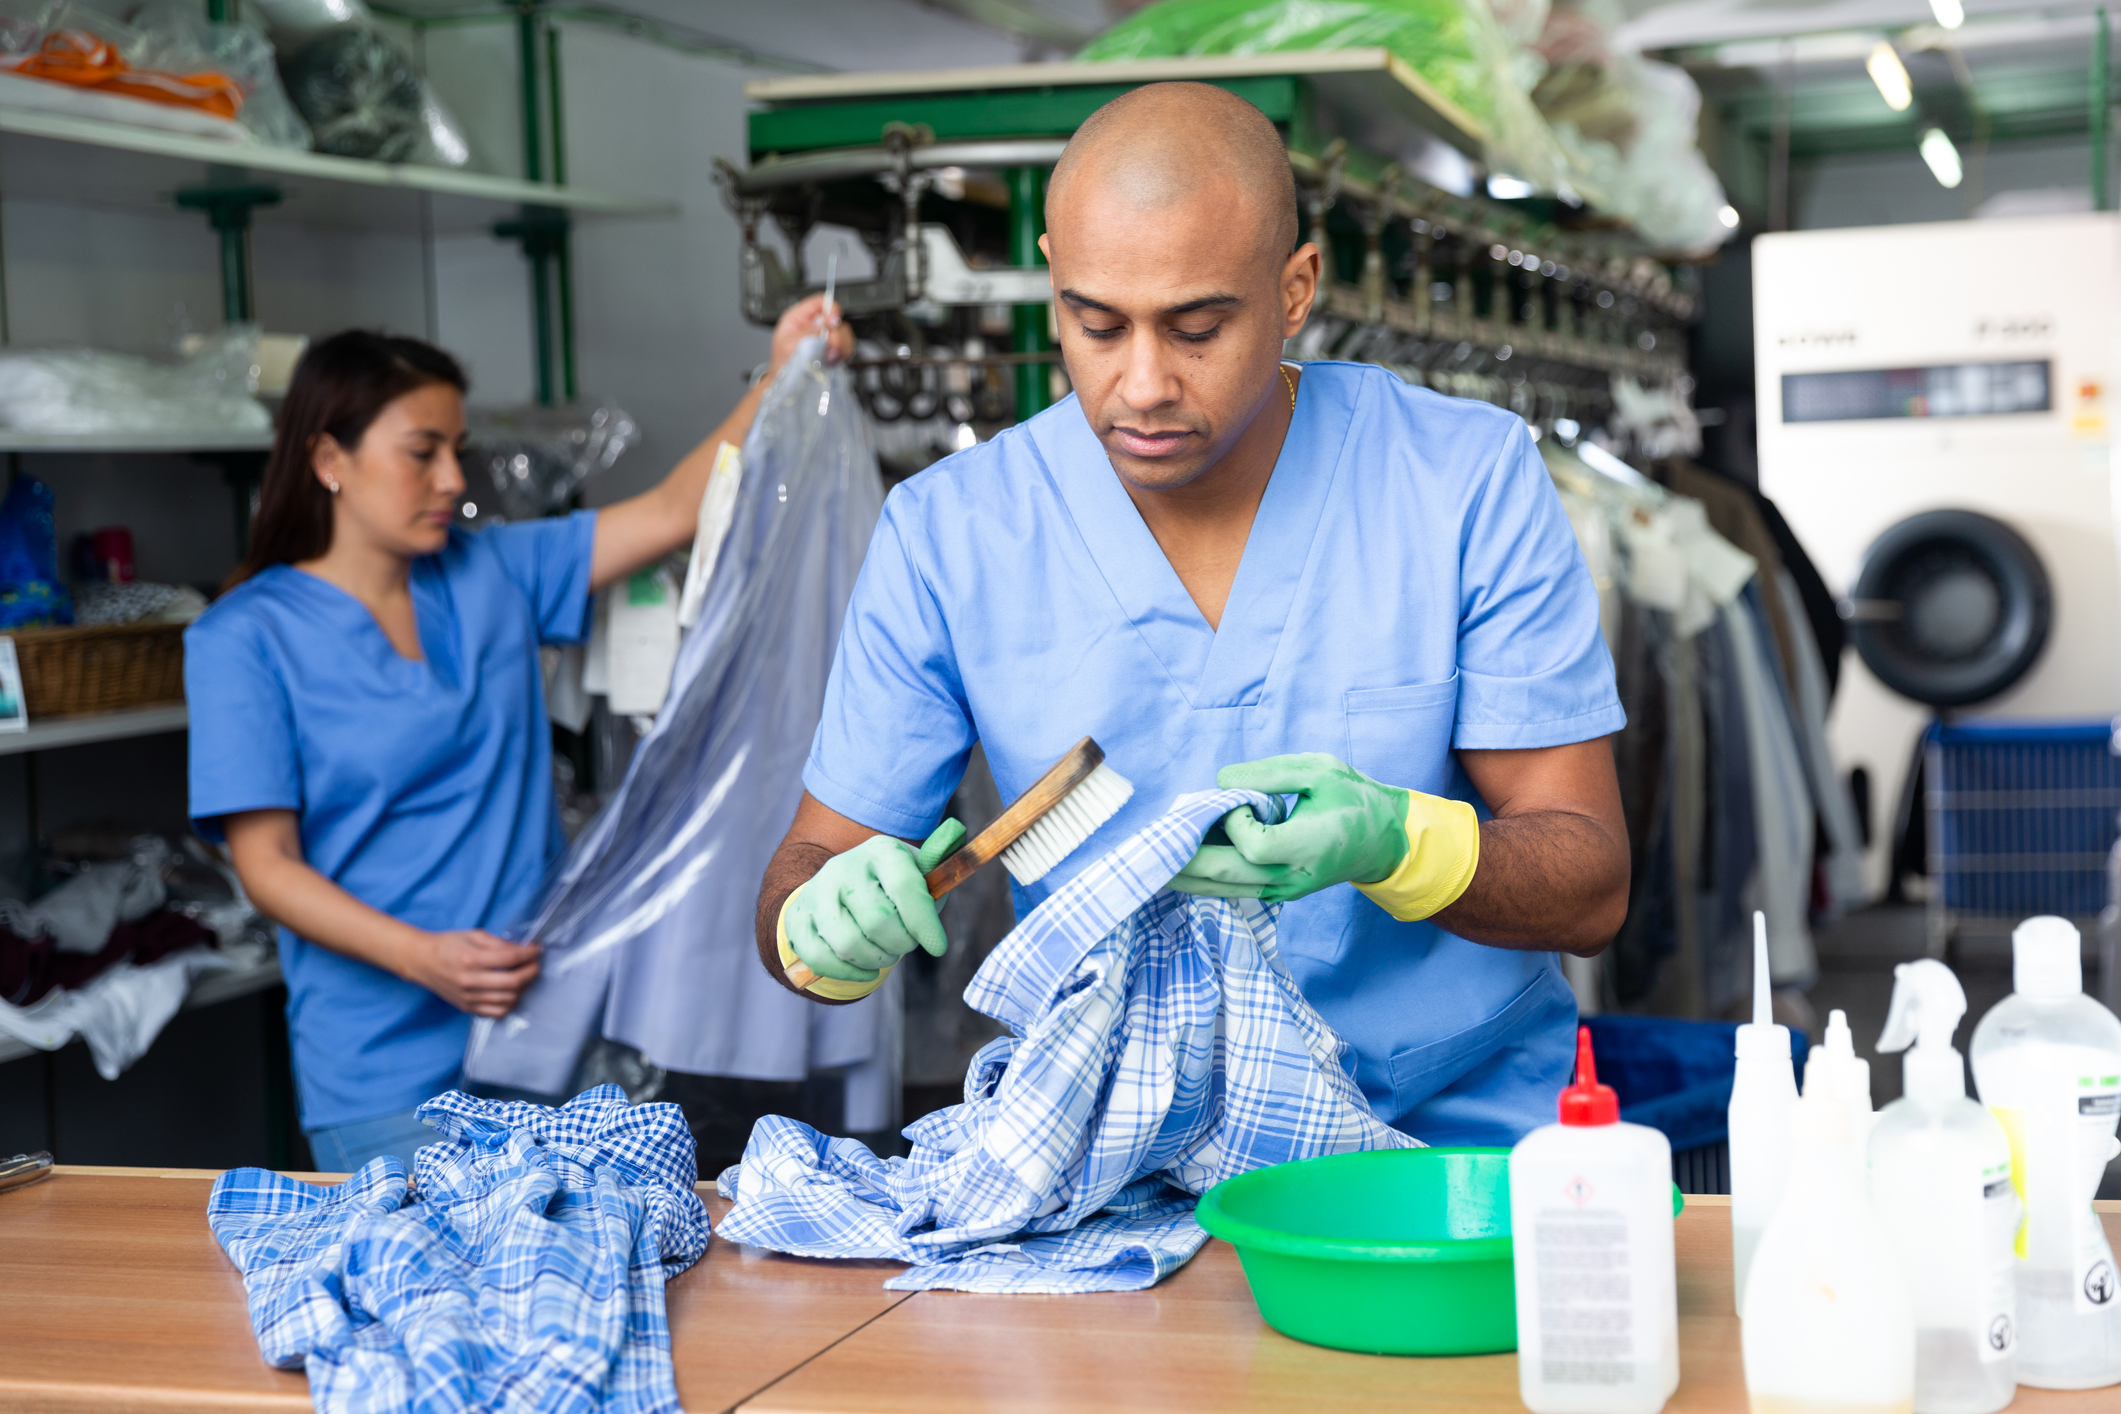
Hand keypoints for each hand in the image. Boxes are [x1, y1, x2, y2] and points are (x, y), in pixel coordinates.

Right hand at [397, 928, 541, 1016]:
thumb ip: (499, 943)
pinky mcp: (467, 1008)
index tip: (537, 950)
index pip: (510, 959)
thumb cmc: (448, 945)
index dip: (529, 954)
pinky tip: (512, 992)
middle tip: (536, 964)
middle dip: (531, 972)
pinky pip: (496, 1012)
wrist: (422, 962)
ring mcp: (469, 997)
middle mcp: (470, 981)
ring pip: (508, 999)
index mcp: (471, 959)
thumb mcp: (474, 935)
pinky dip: (510, 1003)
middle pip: (513, 982)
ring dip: (523, 988)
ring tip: (525, 977)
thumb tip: (522, 950)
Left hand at [769, 292, 853, 375]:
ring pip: (844, 332)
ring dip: (842, 345)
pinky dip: (844, 353)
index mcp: (799, 317)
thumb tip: (823, 322)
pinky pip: (846, 346)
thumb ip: (806, 332)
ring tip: (830, 356)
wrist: (785, 384)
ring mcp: (824, 338)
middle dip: (837, 333)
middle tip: (830, 347)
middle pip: (836, 318)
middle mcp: (814, 325)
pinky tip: (833, 360)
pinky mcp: (832, 350)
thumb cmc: (781, 365)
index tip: (833, 322)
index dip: (831, 309)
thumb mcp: (788, 346)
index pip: (820, 302)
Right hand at [785, 820, 965, 982]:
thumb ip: (939, 860)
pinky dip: (847, 973)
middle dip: (900, 944)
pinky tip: (863, 968)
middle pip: (878, 922)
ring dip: (875, 960)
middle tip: (905, 944)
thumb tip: (955, 830)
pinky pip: (820, 958)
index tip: (938, 947)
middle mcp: (844, 866)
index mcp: (881, 851)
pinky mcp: (797, 918)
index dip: (924, 923)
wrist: (838, 888)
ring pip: (848, 944)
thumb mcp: (916, 871)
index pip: (905, 888)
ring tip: (884, 953)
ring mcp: (816, 892)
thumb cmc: (890, 885)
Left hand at [1169, 753, 1409, 903]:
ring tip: (1154, 861)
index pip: (1253, 845)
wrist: (1384, 840)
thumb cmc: (1354, 798)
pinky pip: (1236, 889)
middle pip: (1226, 876)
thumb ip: (1271, 773)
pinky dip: (1208, 879)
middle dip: (1185, 861)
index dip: (1233, 823)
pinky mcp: (1281, 893)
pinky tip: (1183, 867)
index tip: (1238, 799)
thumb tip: (1221, 783)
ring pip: (1226, 890)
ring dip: (1189, 876)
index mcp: (1308, 844)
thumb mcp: (1320, 770)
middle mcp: (1293, 876)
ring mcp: (1286, 889)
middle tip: (1151, 846)